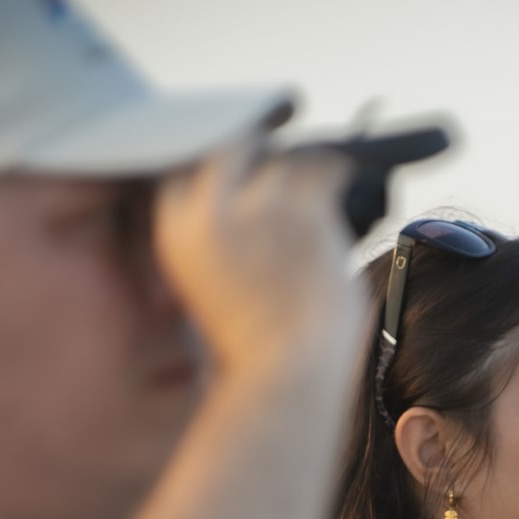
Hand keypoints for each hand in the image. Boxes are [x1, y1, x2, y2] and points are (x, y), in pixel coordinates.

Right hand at [154, 136, 356, 363]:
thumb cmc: (252, 350)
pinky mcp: (306, 205)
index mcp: (177, 231)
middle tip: (277, 167)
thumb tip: (245, 199)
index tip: (235, 166)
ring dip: (302, 177)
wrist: (287, 372)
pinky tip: (341, 179)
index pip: (185, 166)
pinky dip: (334, 172)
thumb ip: (219, 243)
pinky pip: (326, 167)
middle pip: (234, 147)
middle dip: (255, 152)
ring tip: (313, 208)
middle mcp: (210, 208)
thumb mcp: (207, 292)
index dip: (214, 163)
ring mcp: (259, 202)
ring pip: (286, 160)